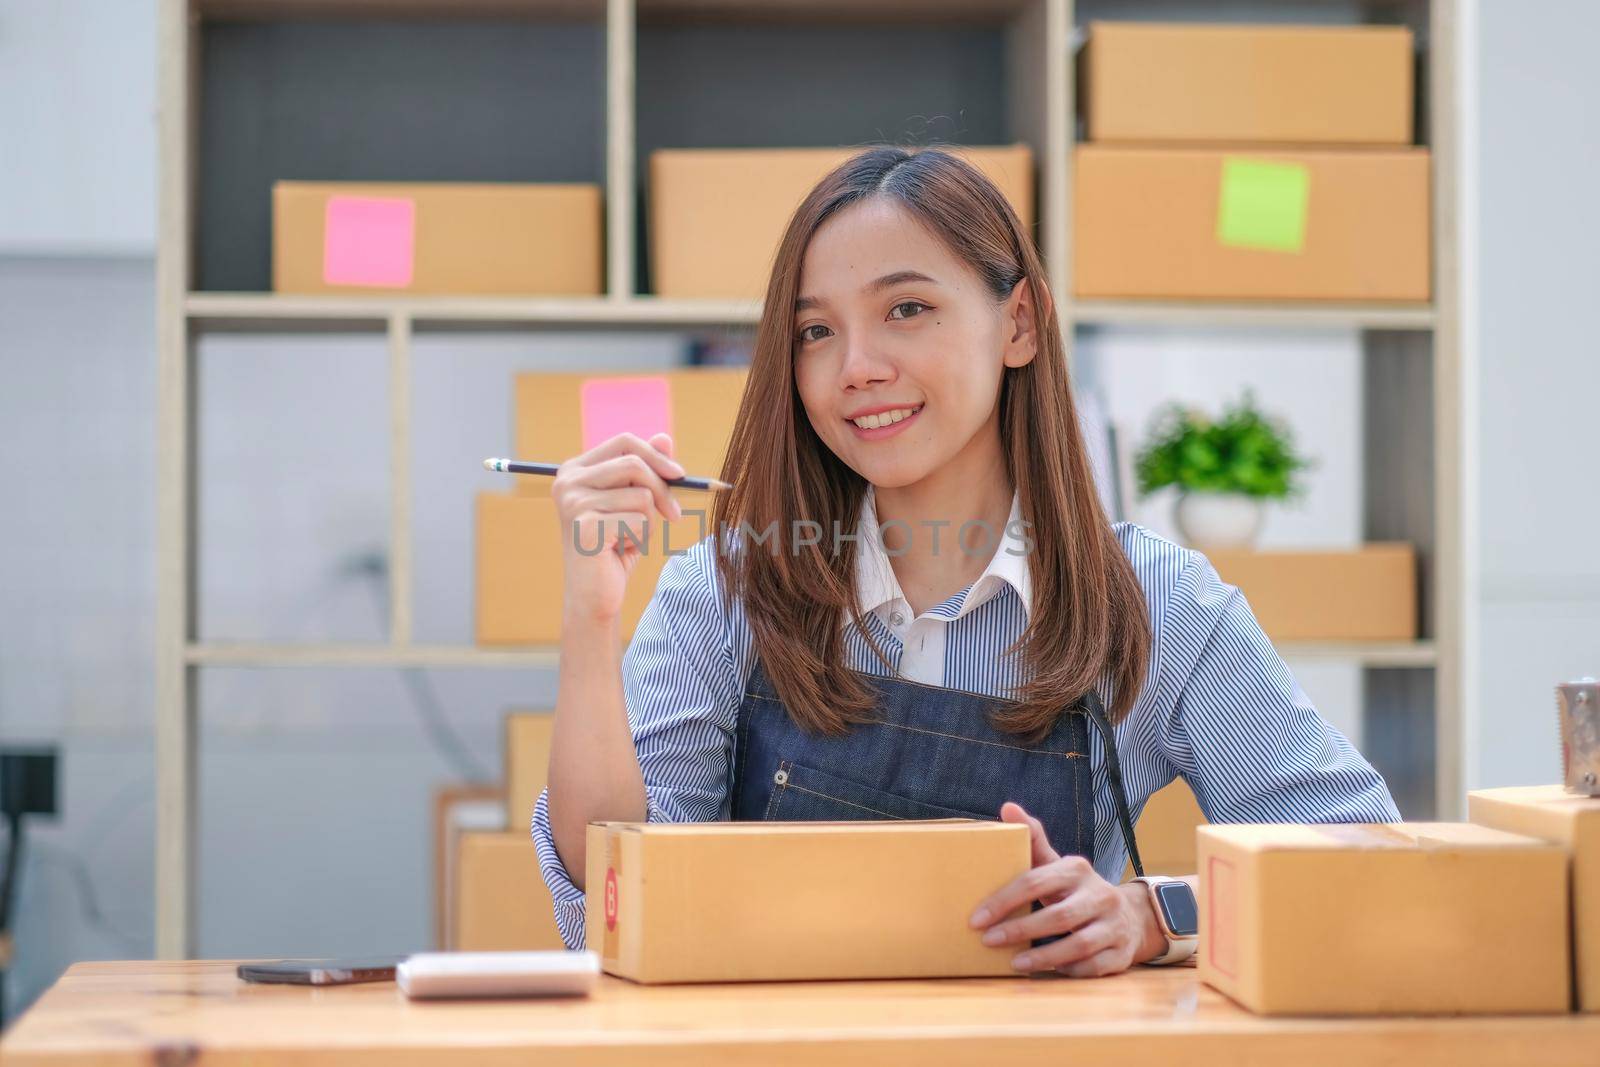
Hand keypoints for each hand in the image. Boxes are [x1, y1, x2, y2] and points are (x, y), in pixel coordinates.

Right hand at [551, 431, 683, 626]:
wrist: (594, 594)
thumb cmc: (614, 546)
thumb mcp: (633, 503)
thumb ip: (646, 470)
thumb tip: (664, 436)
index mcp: (575, 469)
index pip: (625, 442)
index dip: (658, 455)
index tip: (680, 474)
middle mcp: (568, 481)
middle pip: (634, 463)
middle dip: (663, 489)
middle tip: (674, 515)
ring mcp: (574, 502)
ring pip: (642, 495)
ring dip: (649, 521)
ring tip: (632, 538)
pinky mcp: (586, 526)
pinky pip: (640, 520)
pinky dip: (642, 538)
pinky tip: (623, 550)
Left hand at [968, 801, 1164, 976]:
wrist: (1128, 916)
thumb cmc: (1076, 890)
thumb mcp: (1057, 865)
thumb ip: (1033, 839)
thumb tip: (1007, 807)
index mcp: (1077, 870)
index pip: (1035, 882)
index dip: (1003, 901)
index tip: (976, 919)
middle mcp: (1100, 895)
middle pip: (1058, 916)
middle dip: (1019, 930)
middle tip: (988, 941)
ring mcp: (1114, 925)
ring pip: (1078, 945)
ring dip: (1042, 956)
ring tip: (1014, 963)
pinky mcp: (1122, 953)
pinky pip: (1094, 967)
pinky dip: (1069, 971)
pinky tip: (1045, 972)